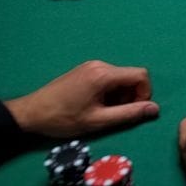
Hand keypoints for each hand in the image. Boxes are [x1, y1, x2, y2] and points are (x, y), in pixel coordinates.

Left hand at [3, 60, 158, 137]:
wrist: (30, 113)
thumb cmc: (64, 119)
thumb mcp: (98, 120)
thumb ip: (129, 114)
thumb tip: (155, 109)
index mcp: (104, 74)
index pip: (141, 75)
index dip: (145, 93)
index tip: (134, 110)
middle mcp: (100, 65)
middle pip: (130, 76)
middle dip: (131, 96)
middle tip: (116, 114)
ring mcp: (91, 66)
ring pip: (120, 78)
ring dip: (120, 95)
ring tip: (103, 111)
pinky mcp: (85, 70)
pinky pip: (108, 77)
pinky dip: (110, 91)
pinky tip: (95, 104)